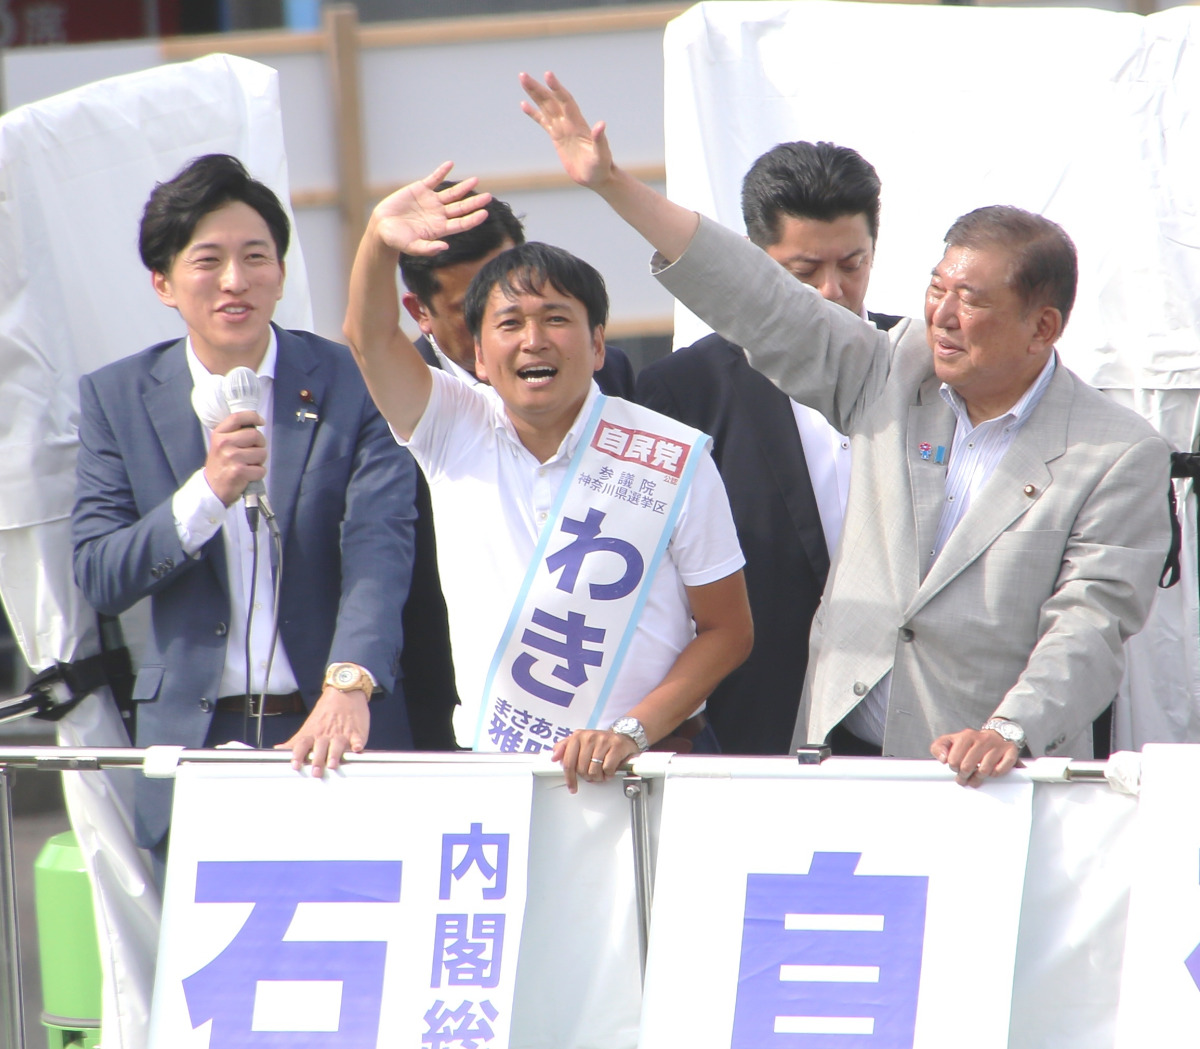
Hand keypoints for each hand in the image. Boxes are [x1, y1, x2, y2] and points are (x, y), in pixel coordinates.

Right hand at [204, 410, 265, 505]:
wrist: (212, 488)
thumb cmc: (220, 464)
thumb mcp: (220, 444)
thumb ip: (234, 433)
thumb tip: (255, 424)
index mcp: (219, 434)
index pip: (238, 417)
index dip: (253, 417)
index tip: (261, 421)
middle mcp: (224, 443)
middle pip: (255, 435)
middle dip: (260, 444)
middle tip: (254, 452)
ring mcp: (232, 457)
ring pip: (262, 453)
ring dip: (260, 461)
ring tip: (248, 465)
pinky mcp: (239, 471)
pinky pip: (261, 469)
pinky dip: (258, 473)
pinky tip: (248, 475)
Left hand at [276, 686, 369, 776]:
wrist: (344, 692)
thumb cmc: (325, 714)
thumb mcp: (309, 726)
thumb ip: (295, 741)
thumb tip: (278, 749)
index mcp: (313, 733)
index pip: (302, 744)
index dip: (298, 755)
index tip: (295, 765)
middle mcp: (326, 734)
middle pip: (320, 747)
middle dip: (317, 760)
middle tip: (315, 772)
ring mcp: (342, 733)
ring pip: (337, 744)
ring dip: (334, 754)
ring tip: (332, 764)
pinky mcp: (356, 732)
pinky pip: (357, 738)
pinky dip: (358, 743)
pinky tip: (358, 748)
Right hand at [371, 162, 491, 255]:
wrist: (382, 227)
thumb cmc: (397, 240)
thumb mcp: (412, 246)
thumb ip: (428, 248)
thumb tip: (445, 247)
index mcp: (440, 228)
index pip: (461, 223)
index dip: (473, 219)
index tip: (484, 213)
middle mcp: (439, 214)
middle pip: (461, 207)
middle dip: (474, 202)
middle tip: (488, 197)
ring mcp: (431, 201)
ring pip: (451, 193)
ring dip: (463, 187)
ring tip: (476, 181)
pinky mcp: (421, 190)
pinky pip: (434, 179)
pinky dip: (442, 172)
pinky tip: (450, 164)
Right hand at [519, 71, 614, 190]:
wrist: (597, 177)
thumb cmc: (601, 167)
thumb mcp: (601, 155)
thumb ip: (600, 140)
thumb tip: (601, 124)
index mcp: (578, 124)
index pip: (565, 101)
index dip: (557, 88)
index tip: (547, 74)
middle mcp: (569, 122)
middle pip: (551, 100)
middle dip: (538, 88)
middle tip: (523, 75)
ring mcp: (562, 128)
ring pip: (545, 107)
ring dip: (534, 93)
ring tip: (523, 79)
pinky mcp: (557, 137)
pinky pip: (543, 122)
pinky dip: (533, 113)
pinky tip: (523, 104)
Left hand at [552, 729, 639, 793]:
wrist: (623, 736)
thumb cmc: (600, 743)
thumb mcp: (581, 742)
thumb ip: (565, 748)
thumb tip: (554, 756)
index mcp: (578, 736)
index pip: (568, 762)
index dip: (569, 778)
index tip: (572, 787)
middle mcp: (589, 736)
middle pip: (581, 769)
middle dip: (587, 776)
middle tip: (592, 773)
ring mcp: (603, 740)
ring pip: (593, 770)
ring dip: (598, 776)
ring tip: (600, 772)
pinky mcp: (616, 746)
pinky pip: (607, 768)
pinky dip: (608, 774)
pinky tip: (609, 770)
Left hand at [930, 728, 1019, 787]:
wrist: (998, 734)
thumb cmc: (970, 743)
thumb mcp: (951, 741)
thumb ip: (938, 747)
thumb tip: (943, 760)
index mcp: (966, 735)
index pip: (953, 759)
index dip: (953, 768)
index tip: (955, 768)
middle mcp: (982, 738)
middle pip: (967, 766)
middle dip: (964, 776)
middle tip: (964, 778)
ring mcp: (997, 745)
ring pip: (984, 770)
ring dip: (978, 778)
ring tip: (976, 777)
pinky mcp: (1011, 752)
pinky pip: (1001, 770)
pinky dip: (995, 774)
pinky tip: (991, 772)